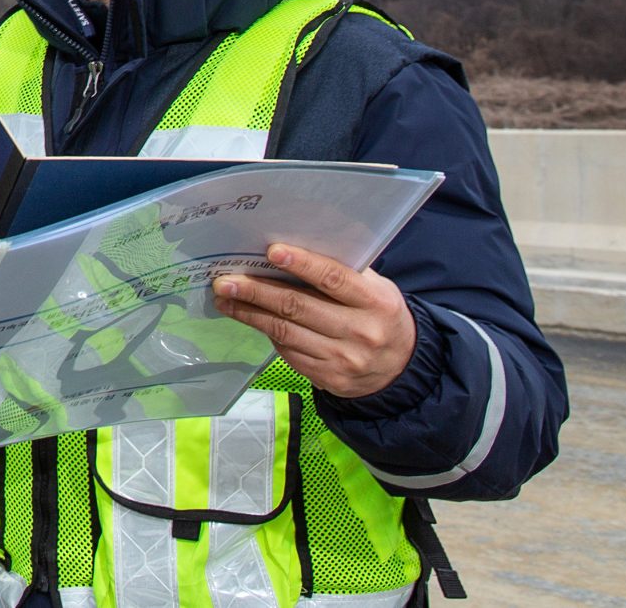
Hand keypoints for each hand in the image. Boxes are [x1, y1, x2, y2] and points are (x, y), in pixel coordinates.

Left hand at [212, 243, 416, 399]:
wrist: (401, 368)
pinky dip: (266, 333)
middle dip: (257, 291)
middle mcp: (361, 331)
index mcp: (375, 302)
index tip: (271, 251)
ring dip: (249, 313)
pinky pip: (289, 352)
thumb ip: (342, 271)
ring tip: (225, 298)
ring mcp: (344, 358)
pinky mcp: (328, 378)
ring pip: (286, 332)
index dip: (301, 264)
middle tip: (226, 279)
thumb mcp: (375, 289)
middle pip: (299, 307)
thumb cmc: (378, 315)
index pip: (334, 279)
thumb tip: (292, 247)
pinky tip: (249, 317)